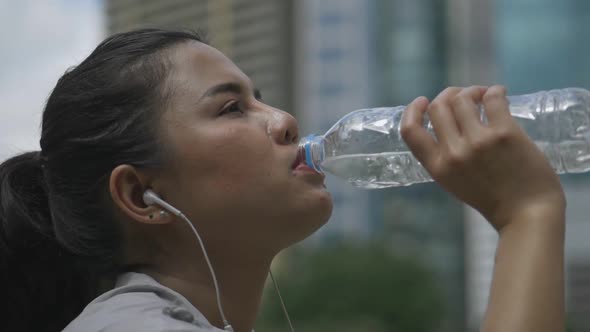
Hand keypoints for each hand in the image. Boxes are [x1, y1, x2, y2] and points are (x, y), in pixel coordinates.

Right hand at [401, 85, 564, 229]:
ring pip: (463, 98)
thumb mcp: (455, 183)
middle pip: (439, 106)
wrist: (528, 213)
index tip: (423, 101)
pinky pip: (493, 98)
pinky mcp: (505, 133)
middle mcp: (453, 153)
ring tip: (484, 95)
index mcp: (438, 167)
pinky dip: (495, 91)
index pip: (410, 130)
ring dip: (473, 91)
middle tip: (464, 96)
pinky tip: (500, 95)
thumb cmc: (493, 200)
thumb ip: (446, 158)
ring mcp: (478, 142)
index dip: (413, 110)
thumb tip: (449, 122)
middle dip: (448, 94)